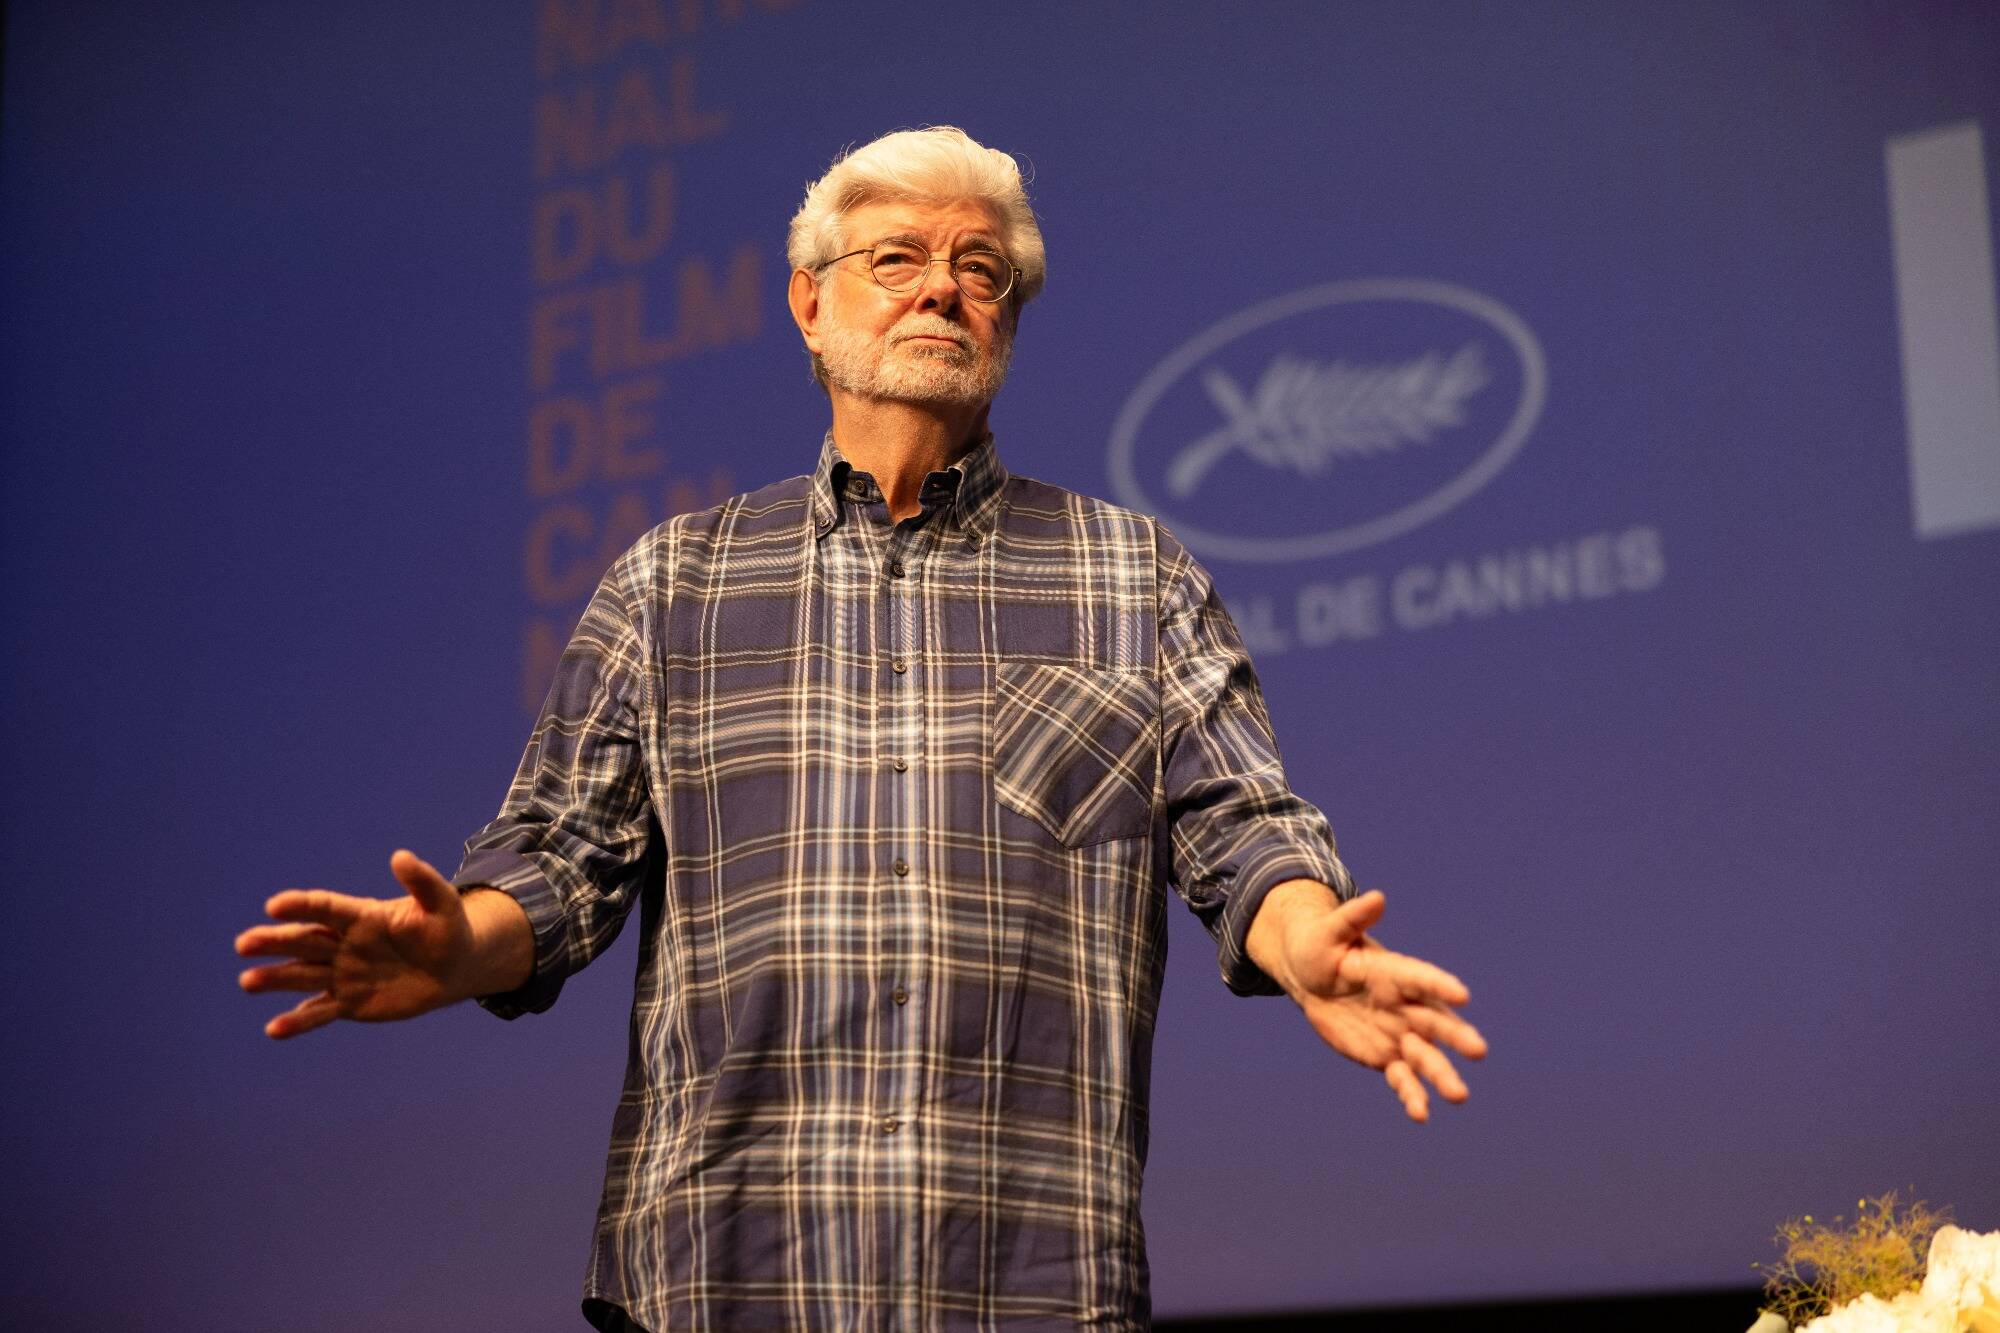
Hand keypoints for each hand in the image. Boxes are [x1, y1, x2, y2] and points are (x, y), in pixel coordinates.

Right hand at [235, 850, 478, 1038]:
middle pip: (304, 941)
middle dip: (274, 941)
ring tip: (248, 981)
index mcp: (361, 916)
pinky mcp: (349, 1003)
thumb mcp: (442, 904)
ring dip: (276, 978)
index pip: (325, 909)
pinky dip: (298, 1021)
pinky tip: (274, 1029)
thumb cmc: (447, 929)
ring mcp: (343, 974)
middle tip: (244, 944)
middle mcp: (343, 944)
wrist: (453, 969)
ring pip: (303, 976)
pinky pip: (320, 1011)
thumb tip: (401, 856)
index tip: (274, 905)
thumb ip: (422, 882)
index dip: (301, 906)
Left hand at [1256, 885, 1487, 1121]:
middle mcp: (1404, 1005)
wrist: (1311, 978)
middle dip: (1455, 1036)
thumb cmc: (1320, 946)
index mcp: (1394, 973)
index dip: (1439, 985)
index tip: (1462, 995)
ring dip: (1441, 1074)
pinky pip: (1402, 1079)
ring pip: (1424, 1057)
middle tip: (1478, 1050)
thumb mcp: (1329, 932)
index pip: (1420, 978)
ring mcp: (1398, 1033)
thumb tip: (1377, 896)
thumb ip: (1351, 918)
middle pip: (1435, 1021)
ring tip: (1458, 1096)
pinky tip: (1421, 1115)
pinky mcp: (1385, 1057)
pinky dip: (1411, 1095)